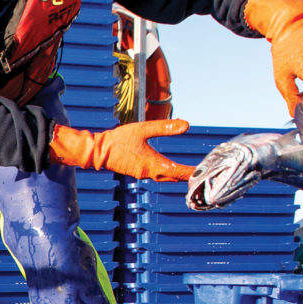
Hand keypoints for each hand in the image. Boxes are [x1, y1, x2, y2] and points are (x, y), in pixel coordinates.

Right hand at [50, 118, 193, 180]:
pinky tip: (170, 170)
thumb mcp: (143, 129)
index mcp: (153, 164)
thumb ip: (164, 127)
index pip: (178, 172)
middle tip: (201, 175)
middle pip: (174, 178)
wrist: (98, 151)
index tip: (204, 173)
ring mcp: (143, 174)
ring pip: (165, 178)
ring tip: (189, 173)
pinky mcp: (137, 172)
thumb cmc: (119, 140)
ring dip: (177, 176)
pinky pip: (157, 176)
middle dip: (187, 177)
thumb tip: (186, 125)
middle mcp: (149, 173)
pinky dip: (167, 174)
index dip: (192, 173)